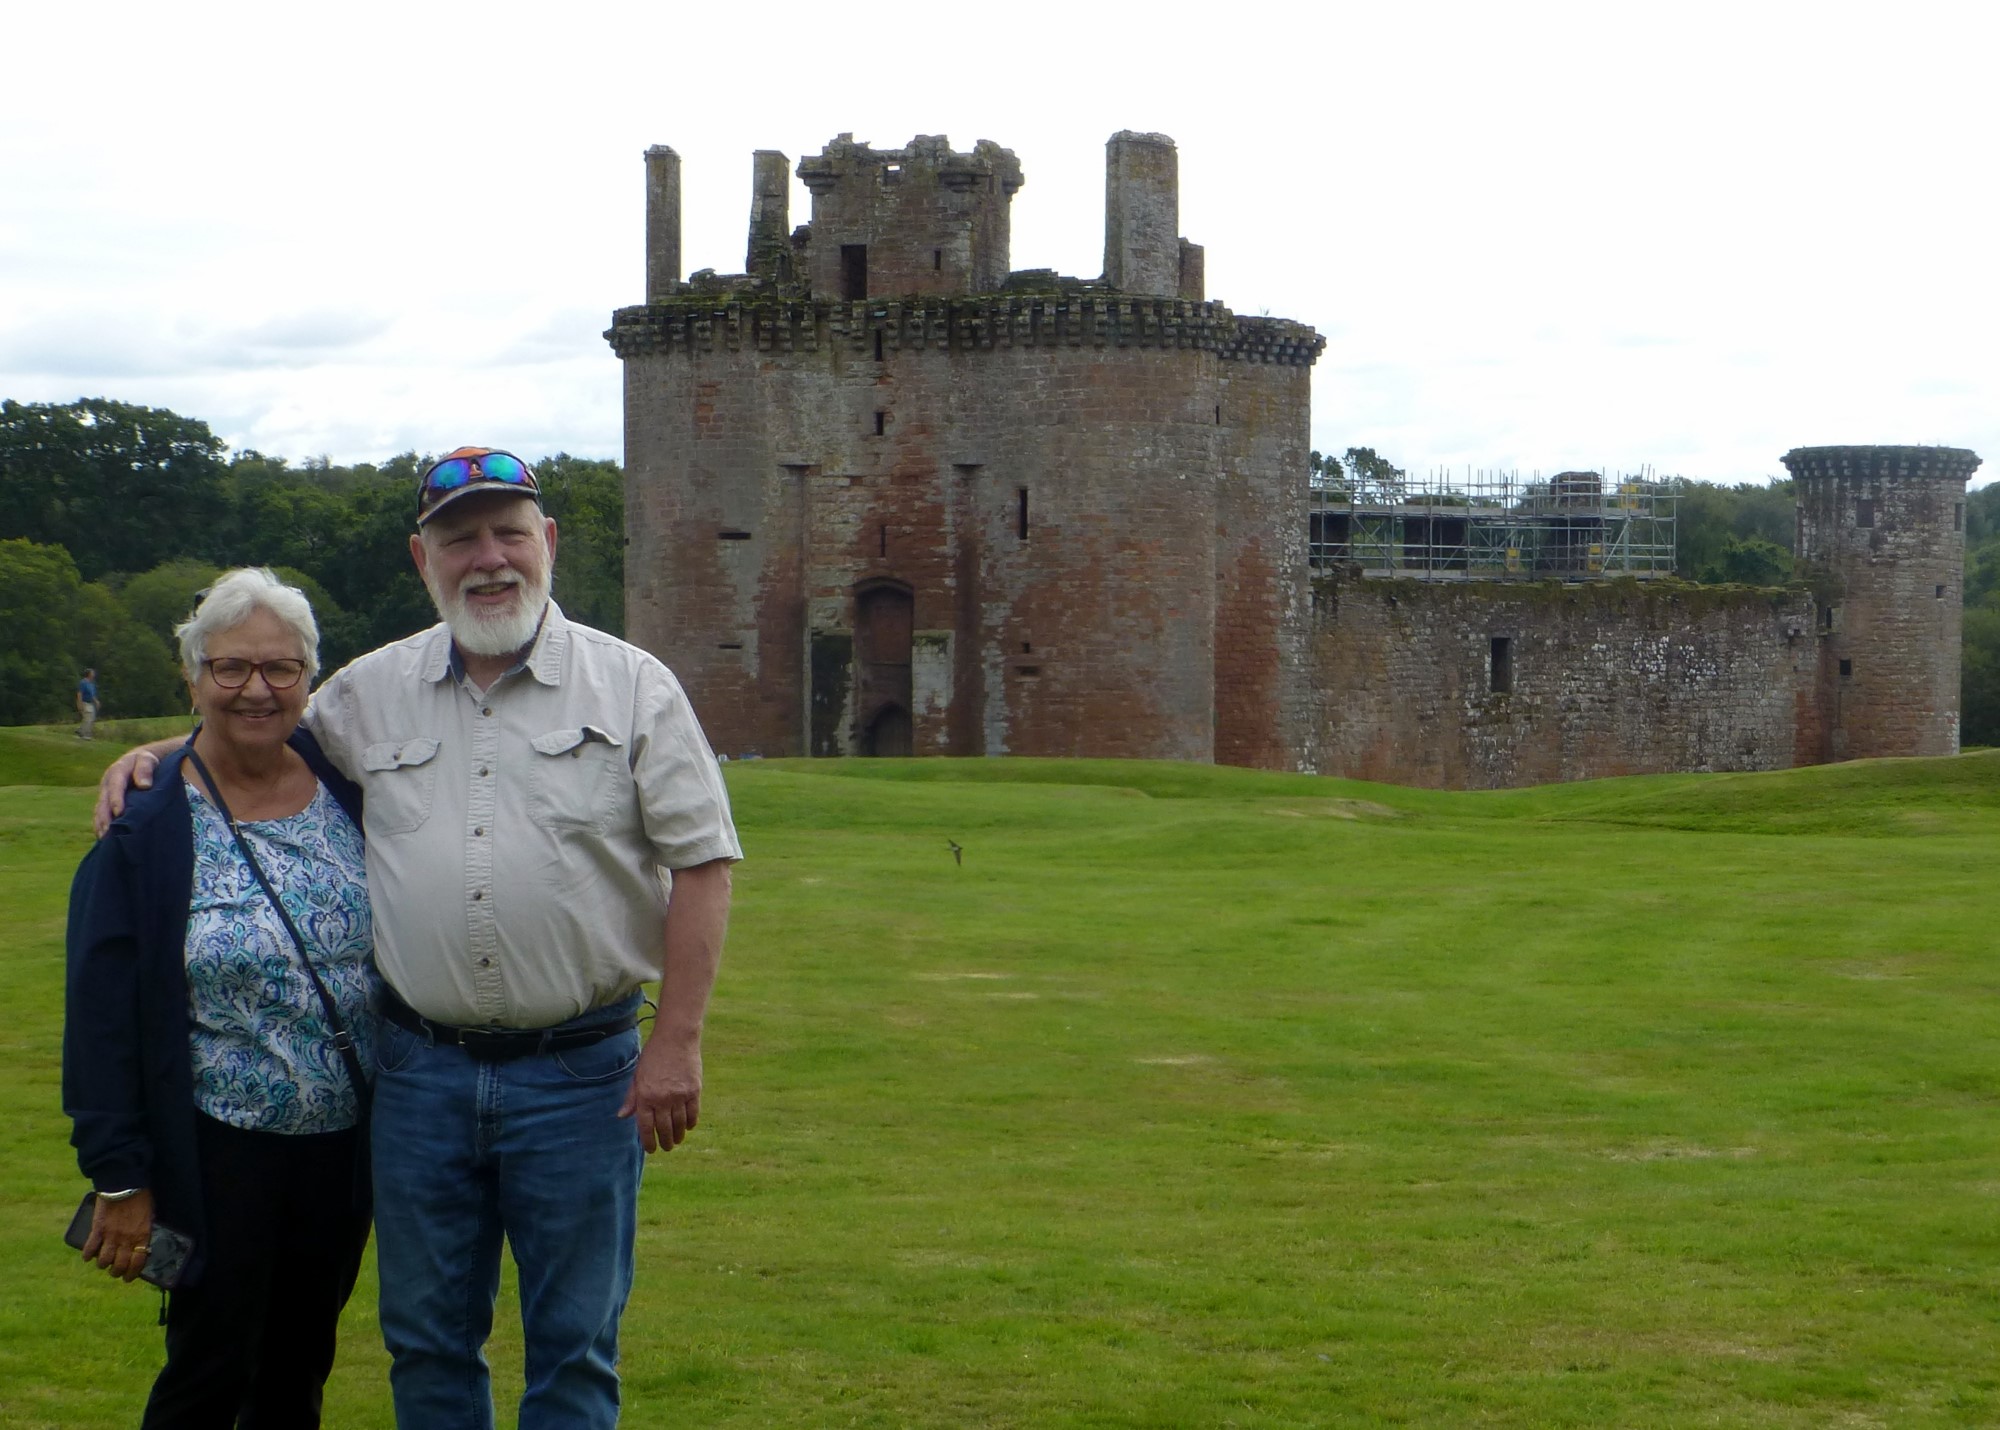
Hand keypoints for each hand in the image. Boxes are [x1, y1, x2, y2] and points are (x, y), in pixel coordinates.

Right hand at [81, 1190, 155, 1282]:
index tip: (128, 1278)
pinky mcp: (97, 1229)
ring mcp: (111, 1236)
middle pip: (120, 1265)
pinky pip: (90, 1248)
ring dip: (102, 1265)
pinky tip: (87, 1256)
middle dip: (117, 1272)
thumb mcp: (149, 1215)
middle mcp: (126, 1239)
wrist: (124, 1184)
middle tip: (115, 1272)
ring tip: (102, 1264)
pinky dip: (87, 1254)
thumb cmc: (140, 1198)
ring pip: (104, 1261)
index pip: (138, 1262)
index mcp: (142, 1236)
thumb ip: (144, 1231)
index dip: (132, 1273)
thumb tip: (141, 1244)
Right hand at [94, 749, 159, 836]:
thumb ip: (145, 769)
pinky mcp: (105, 800)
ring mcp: (105, 793)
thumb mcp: (147, 759)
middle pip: (103, 801)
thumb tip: (144, 785)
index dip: (116, 799)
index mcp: (117, 771)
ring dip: (100, 824)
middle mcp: (107, 783)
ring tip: (104, 838)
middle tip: (107, 832)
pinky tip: (103, 837)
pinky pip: (100, 814)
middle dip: (105, 817)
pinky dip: (100, 824)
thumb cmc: (145, 761)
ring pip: (99, 809)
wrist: (137, 761)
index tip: (119, 812)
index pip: (115, 786)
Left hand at [618, 1027, 701, 1153]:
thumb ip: (631, 1098)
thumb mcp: (638, 1075)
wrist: (676, 1038)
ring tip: (677, 1140)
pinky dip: (691, 1123)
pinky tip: (688, 1126)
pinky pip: (693, 1113)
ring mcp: (679, 1095)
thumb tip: (622, 1117)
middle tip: (667, 1147)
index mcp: (645, 1095)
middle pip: (664, 1128)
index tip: (651, 1150)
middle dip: (665, 1142)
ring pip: (679, 1123)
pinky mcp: (694, 1090)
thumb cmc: (654, 1056)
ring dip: (678, 1135)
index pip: (645, 1126)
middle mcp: (662, 1098)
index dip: (648, 1141)